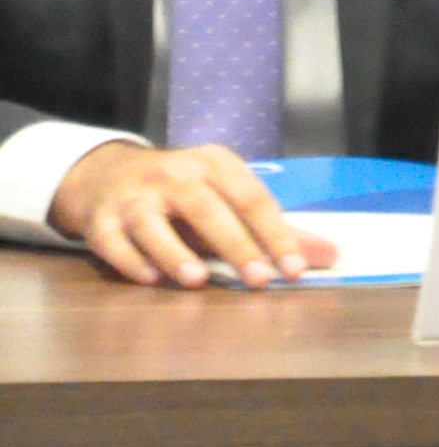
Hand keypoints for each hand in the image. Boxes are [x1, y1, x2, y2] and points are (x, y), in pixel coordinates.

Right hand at [47, 141, 335, 289]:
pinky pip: (112, 241)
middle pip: (207, 209)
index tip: (294, 269)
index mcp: (216, 165)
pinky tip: (149, 279)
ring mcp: (134, 196)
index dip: (275, 234)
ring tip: (197, 281)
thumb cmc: (184, 194)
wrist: (107, 175)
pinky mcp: (100, 219)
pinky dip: (130, 260)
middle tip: (258, 280)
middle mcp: (175, 175)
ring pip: (153, 223)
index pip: (253, 199)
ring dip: (175, 252)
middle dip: (236, 245)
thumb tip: (331, 256)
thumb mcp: (229, 200)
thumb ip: (276, 230)